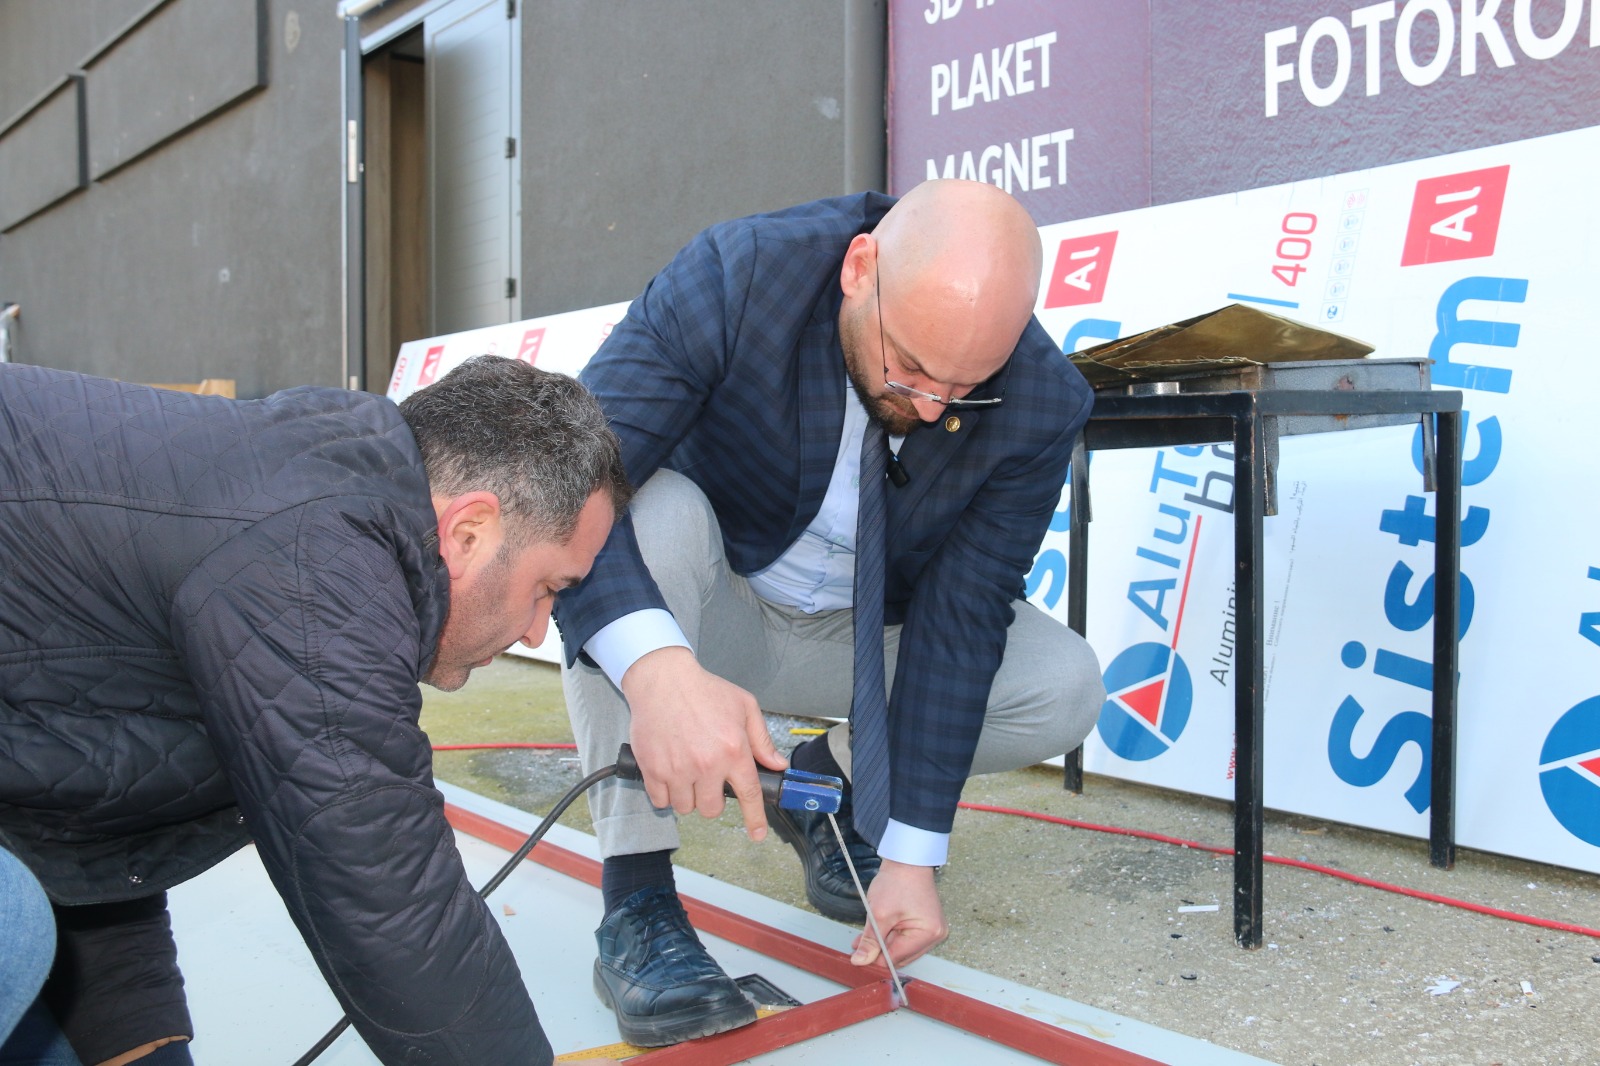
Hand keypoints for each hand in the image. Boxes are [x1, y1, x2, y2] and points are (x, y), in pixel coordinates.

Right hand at [620, 646, 786, 839]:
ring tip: (687, 771)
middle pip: (712, 809)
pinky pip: (661, 801)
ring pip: (686, 807)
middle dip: (712, 799)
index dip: (754, 819)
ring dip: (688, 796)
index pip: (748, 794)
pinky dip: (665, 793)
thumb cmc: (704, 690)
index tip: (756, 834)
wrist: (663, 679)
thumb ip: (761, 740)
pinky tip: (669, 773)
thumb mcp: (744, 707)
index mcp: (733, 750)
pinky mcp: (653, 769)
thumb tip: (776, 765)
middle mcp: (707, 764)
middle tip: (707, 778)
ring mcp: (678, 769)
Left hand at [850, 860, 947, 968]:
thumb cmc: (898, 881)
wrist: (907, 860)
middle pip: (900, 955)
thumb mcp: (879, 913)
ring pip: (900, 947)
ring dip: (883, 941)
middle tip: (859, 943)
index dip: (875, 957)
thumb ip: (870, 940)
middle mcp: (935, 935)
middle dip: (879, 949)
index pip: (896, 958)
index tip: (858, 954)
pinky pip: (905, 938)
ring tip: (866, 932)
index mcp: (928, 933)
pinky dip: (890, 934)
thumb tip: (860, 961)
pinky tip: (877, 929)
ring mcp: (932, 930)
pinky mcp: (926, 925)